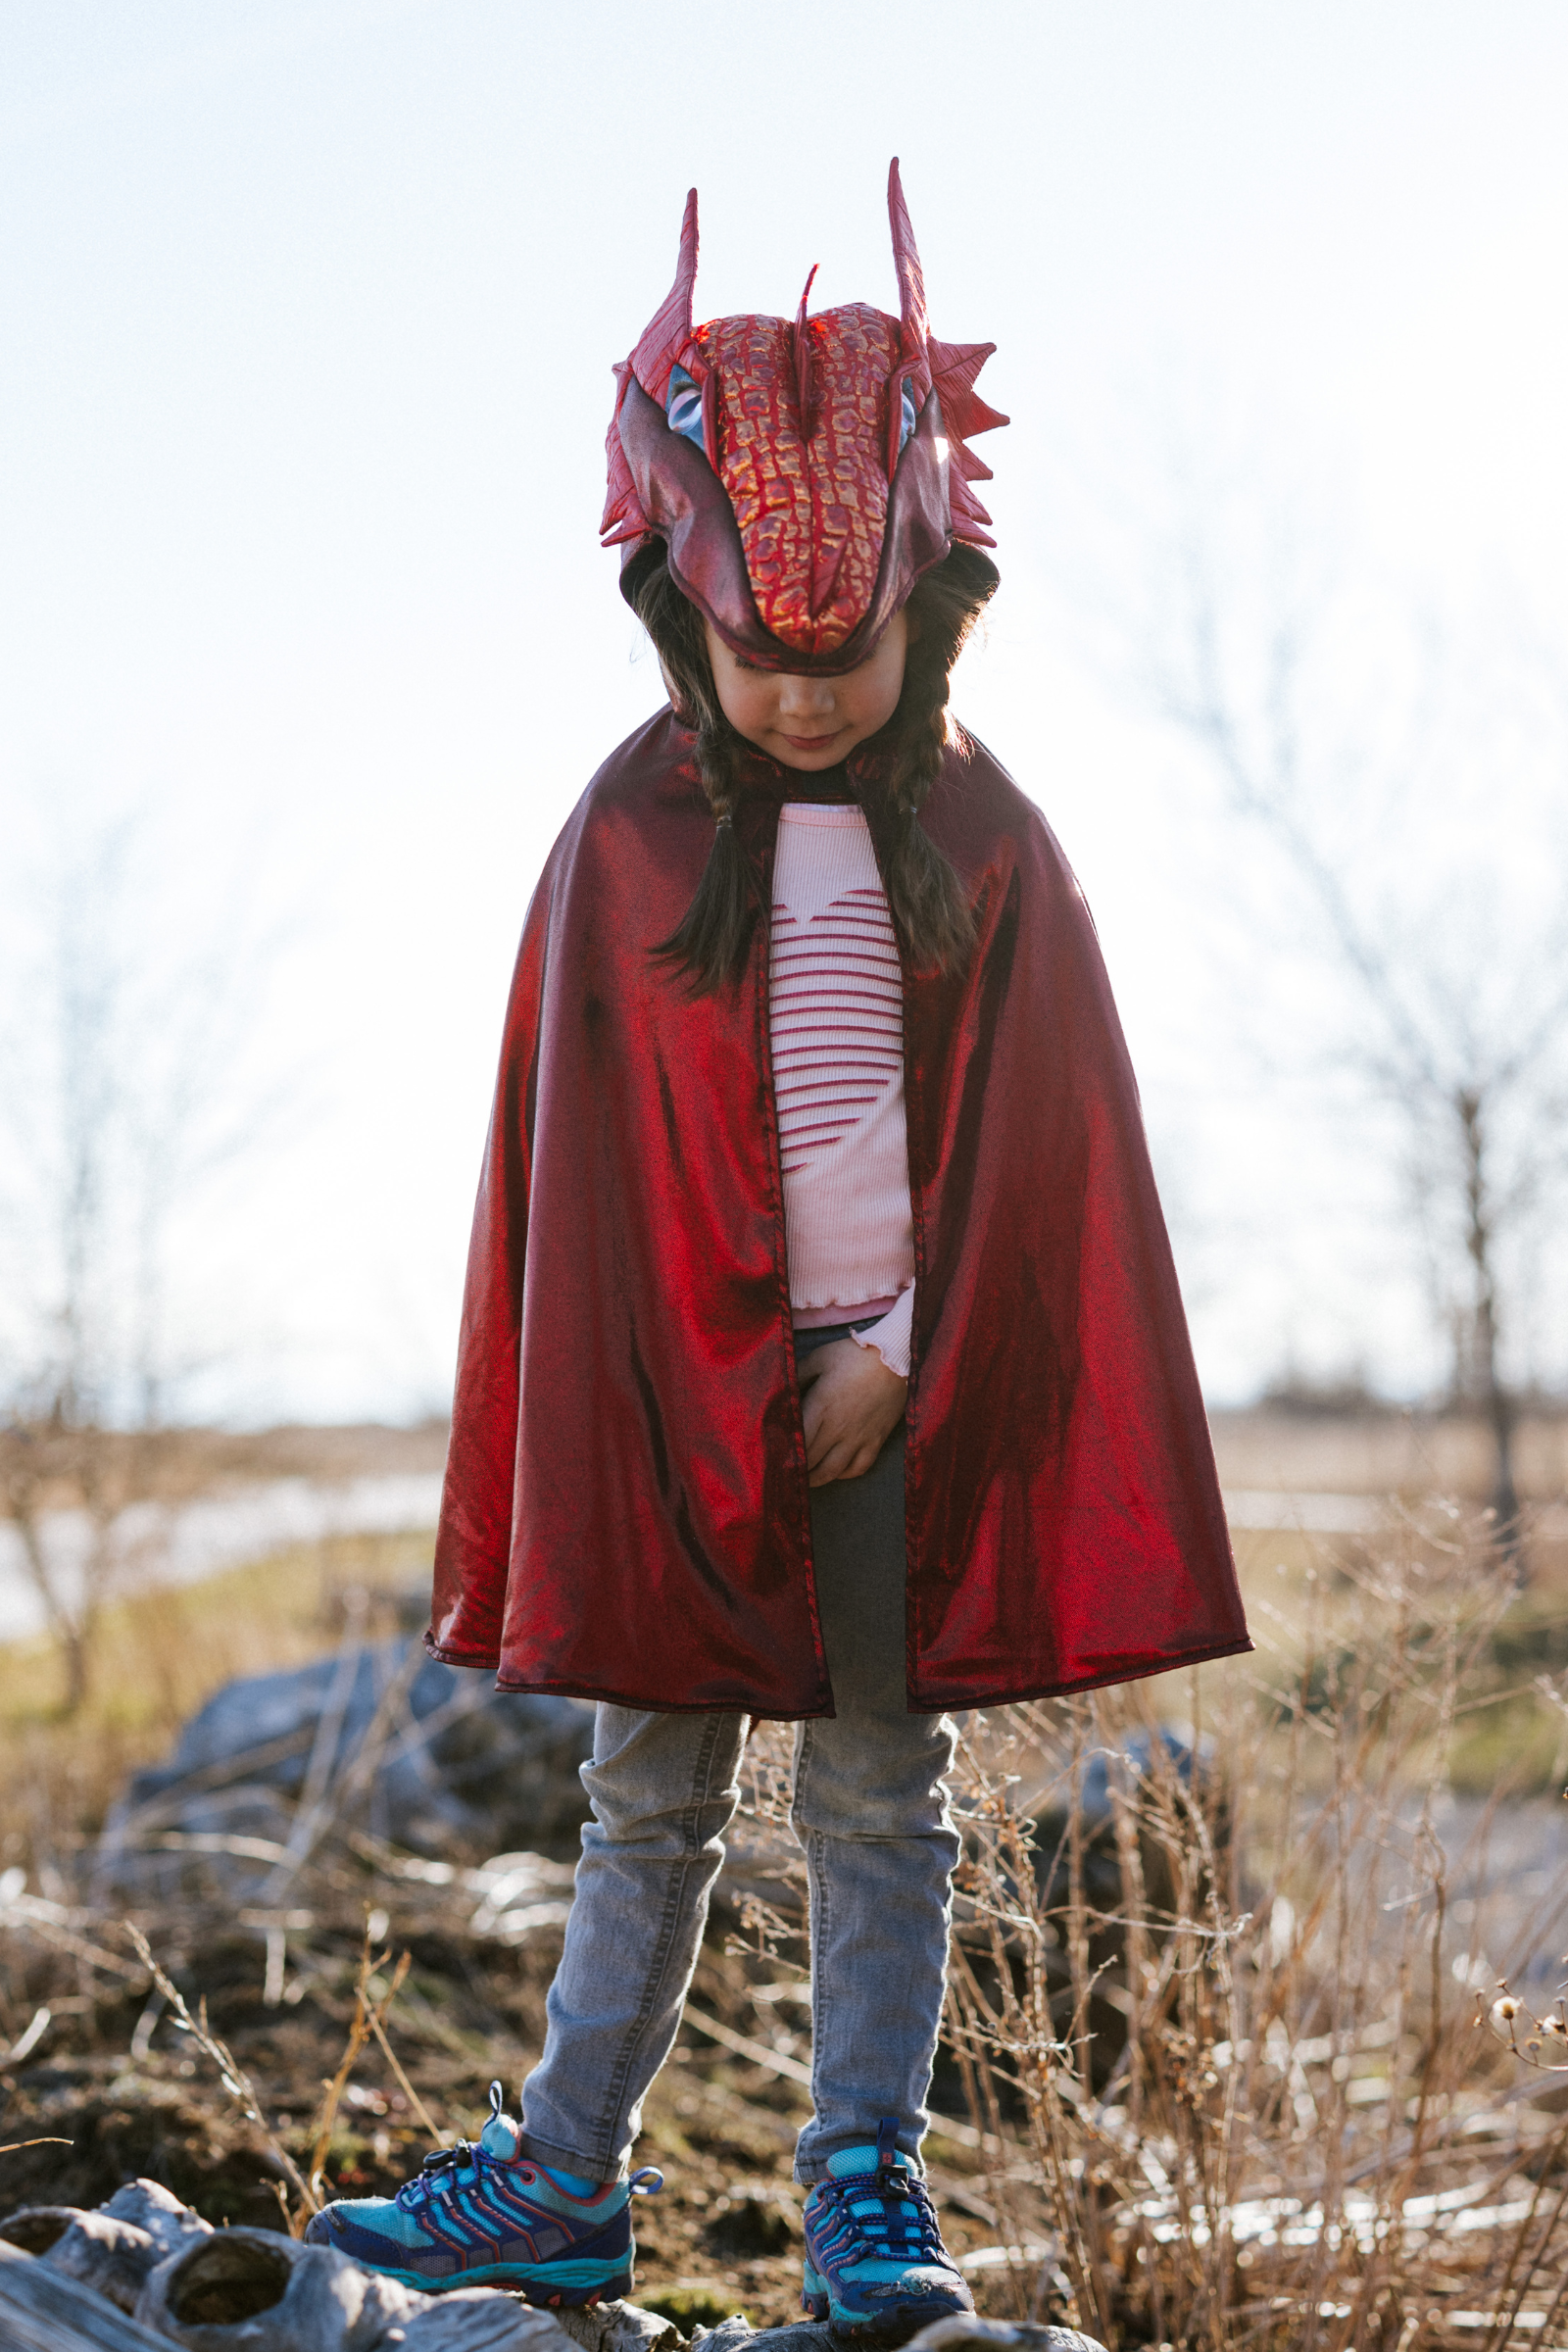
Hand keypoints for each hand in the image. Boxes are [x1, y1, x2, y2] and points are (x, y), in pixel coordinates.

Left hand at [797, 1336, 907, 1485]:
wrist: (896, 1358)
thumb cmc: (854, 1355)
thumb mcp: (819, 1358)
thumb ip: (798, 1375)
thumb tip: (783, 1389)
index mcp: (820, 1407)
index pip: (797, 1441)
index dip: (785, 1453)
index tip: (776, 1457)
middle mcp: (837, 1427)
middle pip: (811, 1460)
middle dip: (797, 1469)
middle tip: (786, 1471)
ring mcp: (858, 1436)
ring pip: (833, 1471)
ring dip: (817, 1479)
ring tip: (807, 1479)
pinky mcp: (876, 1440)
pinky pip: (859, 1467)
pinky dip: (845, 1474)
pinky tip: (836, 1471)